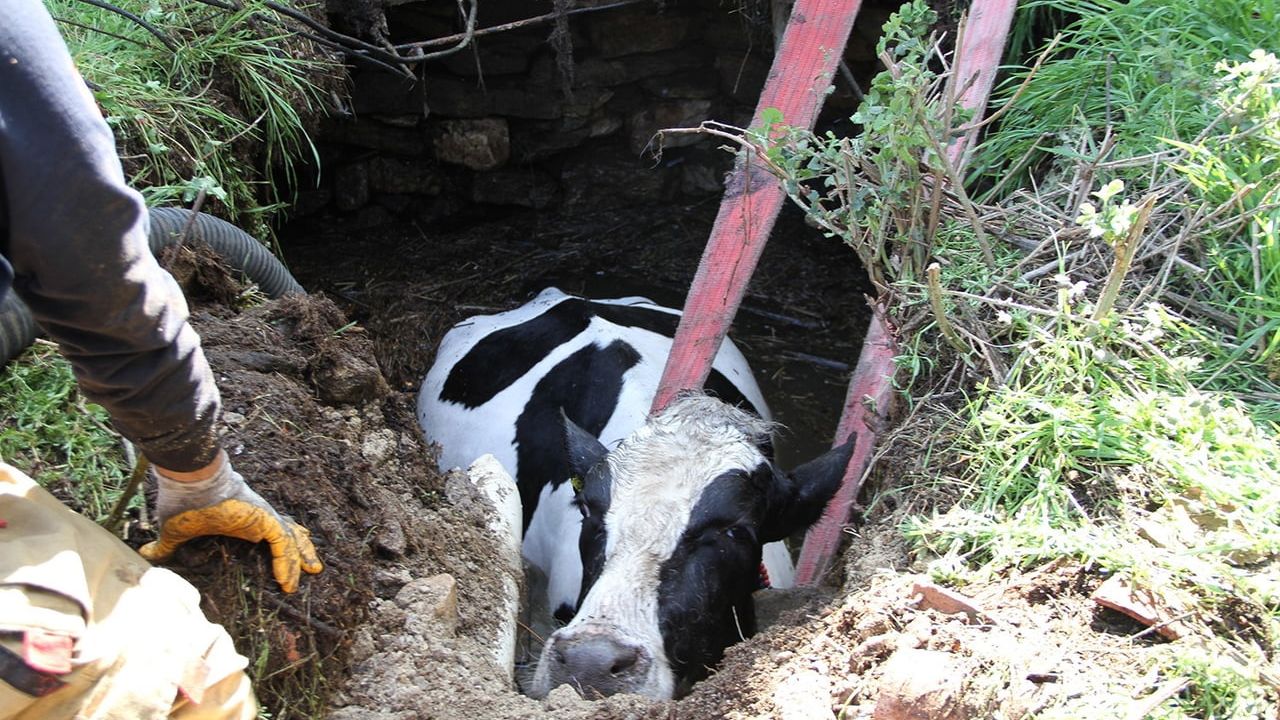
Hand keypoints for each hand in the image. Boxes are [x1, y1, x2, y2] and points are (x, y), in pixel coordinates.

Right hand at [139, 451, 322, 592]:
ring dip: (300, 558)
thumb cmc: (183, 502)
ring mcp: (263, 516)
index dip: (281, 546)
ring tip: (310, 574)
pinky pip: (283, 543)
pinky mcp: (264, 518)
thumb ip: (166, 545)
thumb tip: (145, 554)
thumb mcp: (175, 531)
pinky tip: (288, 580)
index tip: (287, 564)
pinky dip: (287, 561)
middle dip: (301, 551)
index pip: (270, 531)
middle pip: (288, 533)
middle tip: (312, 569)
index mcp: (243, 519)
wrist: (189, 481)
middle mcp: (258, 517)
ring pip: (291, 538)